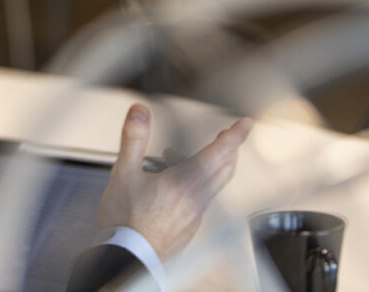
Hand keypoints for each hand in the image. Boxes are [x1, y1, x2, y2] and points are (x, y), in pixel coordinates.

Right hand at [95, 104, 252, 259]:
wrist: (128, 257)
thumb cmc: (125, 221)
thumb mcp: (124, 172)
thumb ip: (133, 138)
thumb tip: (140, 112)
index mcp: (185, 182)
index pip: (219, 152)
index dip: (235, 135)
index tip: (245, 124)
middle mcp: (197, 199)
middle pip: (225, 169)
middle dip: (228, 149)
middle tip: (226, 136)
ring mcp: (195, 216)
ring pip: (213, 185)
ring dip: (206, 166)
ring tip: (176, 158)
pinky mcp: (189, 227)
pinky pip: (201, 200)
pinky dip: (196, 185)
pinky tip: (171, 187)